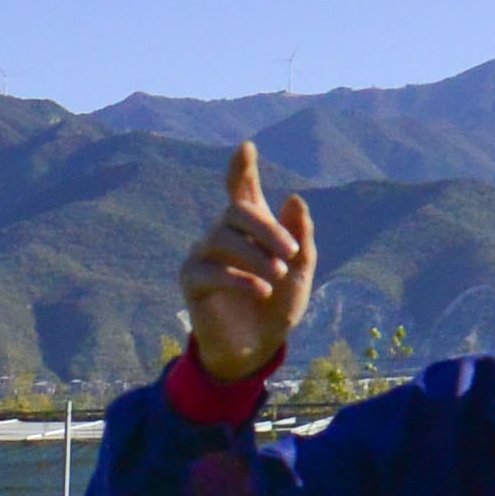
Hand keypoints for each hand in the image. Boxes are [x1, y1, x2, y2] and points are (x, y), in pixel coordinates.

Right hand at [184, 138, 321, 385]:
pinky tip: (261, 292)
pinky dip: (240, 279)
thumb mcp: (301, 272)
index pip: (240, 189)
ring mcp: (203, 256)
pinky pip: (210, 270)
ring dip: (256, 256)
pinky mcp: (192, 281)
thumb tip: (293, 198)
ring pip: (223, 239)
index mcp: (250, 227)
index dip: (241, 168)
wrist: (258, 347)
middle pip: (236, 212)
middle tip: (291, 251)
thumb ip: (302, 237)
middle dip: (266, 228)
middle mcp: (222, 234)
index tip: (246, 148)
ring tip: (278, 277)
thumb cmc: (279, 304)